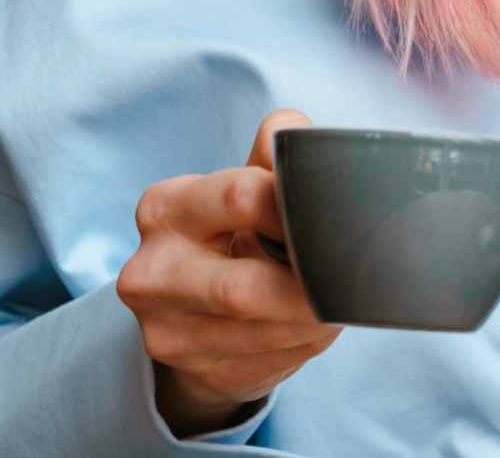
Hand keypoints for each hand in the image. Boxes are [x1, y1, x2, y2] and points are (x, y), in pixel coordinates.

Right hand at [117, 108, 341, 437]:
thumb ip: (279, 152)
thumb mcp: (252, 182)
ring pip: (259, 329)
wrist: (195, 308)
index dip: (301, 211)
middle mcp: (149, 268)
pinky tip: (306, 328)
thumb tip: (304, 135)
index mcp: (167, 206)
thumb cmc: (238, 230)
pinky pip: (263, 359)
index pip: (245, 197)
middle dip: (309, 288)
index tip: (336, 220)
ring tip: (335, 302)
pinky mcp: (184, 365)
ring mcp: (160, 325)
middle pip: (243, 287)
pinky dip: (300, 344)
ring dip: (312, 320)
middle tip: (350, 282)